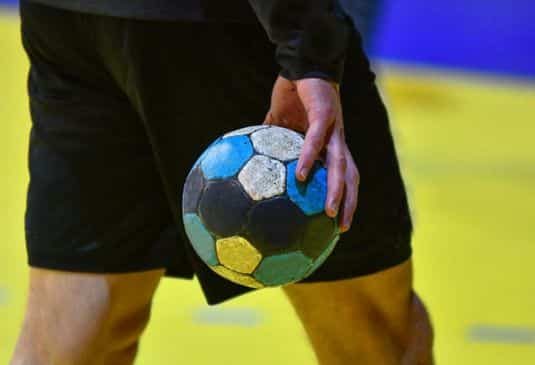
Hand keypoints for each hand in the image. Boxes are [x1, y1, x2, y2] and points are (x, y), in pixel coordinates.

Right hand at [265, 76, 358, 231]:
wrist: (302, 61)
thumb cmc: (295, 92)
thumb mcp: (281, 123)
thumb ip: (274, 143)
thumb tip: (254, 161)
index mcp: (331, 144)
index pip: (342, 177)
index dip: (344, 199)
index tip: (335, 222)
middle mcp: (337, 140)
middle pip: (350, 178)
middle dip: (348, 204)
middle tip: (340, 229)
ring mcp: (334, 128)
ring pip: (341, 165)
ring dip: (336, 190)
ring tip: (328, 213)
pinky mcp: (324, 114)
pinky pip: (316, 141)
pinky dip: (309, 158)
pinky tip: (300, 176)